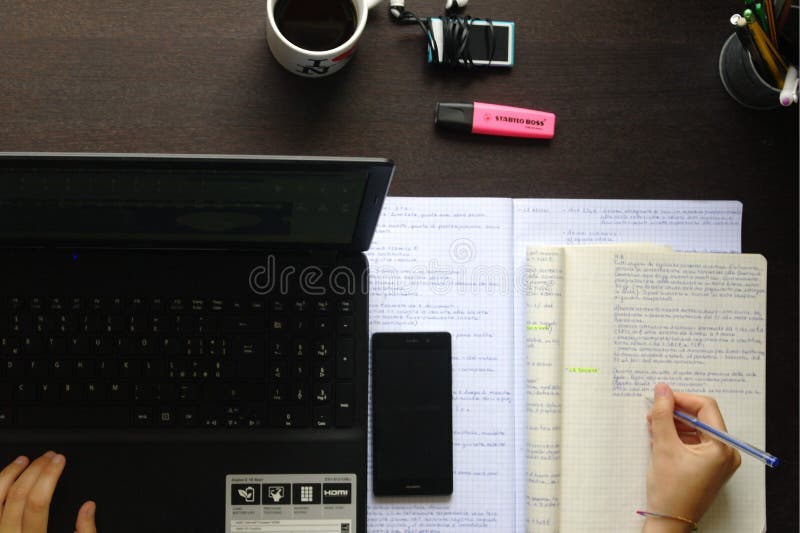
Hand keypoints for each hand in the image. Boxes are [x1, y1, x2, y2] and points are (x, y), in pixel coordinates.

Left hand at [0, 452, 96, 532]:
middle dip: (36, 469)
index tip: (59, 460)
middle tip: (49, 456)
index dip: (49, 475)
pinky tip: (7, 476)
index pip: (38, 502)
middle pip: (18, 495)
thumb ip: (84, 532)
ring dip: (10, 473)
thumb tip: (89, 507)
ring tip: (23, 460)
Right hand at [642, 383, 740, 531]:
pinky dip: (678, 436)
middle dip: (676, 412)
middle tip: (653, 412)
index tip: (661, 397)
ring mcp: (719, 460)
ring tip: (653, 426)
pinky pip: (695, 441)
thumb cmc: (671, 491)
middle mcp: (726, 452)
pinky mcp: (709, 466)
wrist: (670, 520)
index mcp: (722, 447)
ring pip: (697, 429)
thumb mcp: (664, 447)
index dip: (682, 399)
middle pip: (702, 417)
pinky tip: (660, 437)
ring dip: (675, 424)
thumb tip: (662, 390)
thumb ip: (662, 415)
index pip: (706, 407)